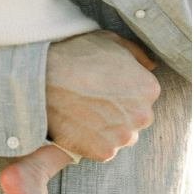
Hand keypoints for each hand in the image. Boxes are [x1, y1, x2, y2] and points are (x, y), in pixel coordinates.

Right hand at [45, 29, 160, 163]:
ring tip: (85, 114)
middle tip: (95, 101)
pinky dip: (92, 142)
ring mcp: (123, 136)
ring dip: (108, 129)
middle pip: (136, 119)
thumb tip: (151, 66)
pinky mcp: (104, 152)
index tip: (106, 88)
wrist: (42, 78)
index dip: (124, 92)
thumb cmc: (76, 55)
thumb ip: (138, 55)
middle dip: (120, 113)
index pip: (144, 96)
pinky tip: (78, 126)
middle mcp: (142, 116)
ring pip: (121, 136)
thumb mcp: (111, 41)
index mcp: (148, 88)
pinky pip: (103, 150)